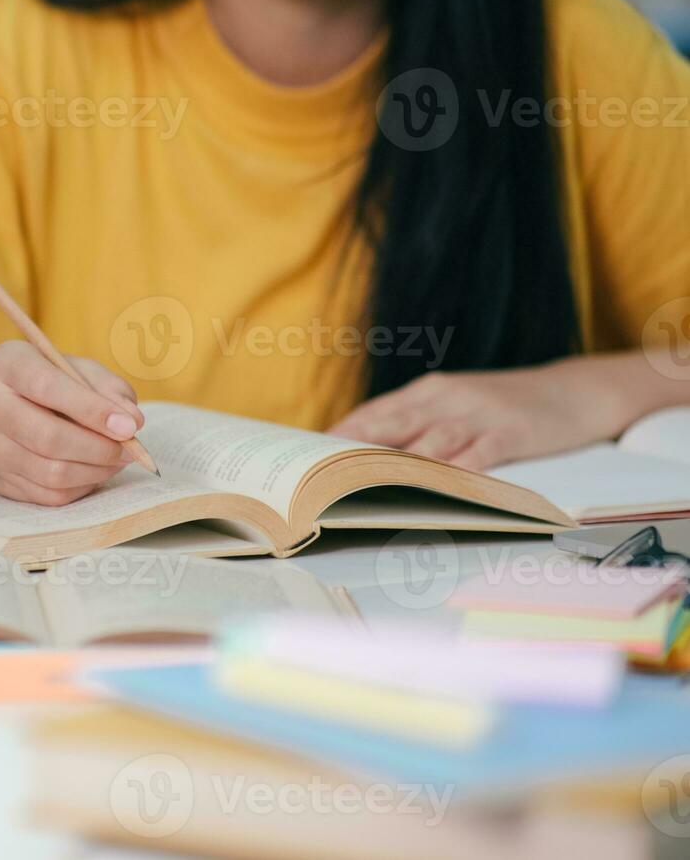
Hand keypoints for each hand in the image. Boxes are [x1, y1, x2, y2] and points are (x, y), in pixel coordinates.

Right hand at [0, 341, 144, 505]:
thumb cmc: (45, 382)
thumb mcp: (74, 367)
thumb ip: (106, 387)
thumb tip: (132, 420)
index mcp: (7, 365)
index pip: (48, 387)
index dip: (92, 410)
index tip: (129, 426)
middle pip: (49, 438)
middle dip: (100, 448)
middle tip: (130, 449)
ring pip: (52, 473)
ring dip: (96, 471)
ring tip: (117, 459)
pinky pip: (50, 494)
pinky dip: (82, 486)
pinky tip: (93, 470)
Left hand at [329, 360, 632, 471]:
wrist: (573, 391)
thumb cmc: (502, 406)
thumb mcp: (454, 405)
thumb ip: (416, 424)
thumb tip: (365, 454)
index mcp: (427, 392)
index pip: (374, 413)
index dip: (341, 435)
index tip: (307, 456)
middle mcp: (446, 399)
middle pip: (392, 425)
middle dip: (355, 450)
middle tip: (321, 473)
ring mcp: (479, 414)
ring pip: (430, 441)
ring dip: (397, 465)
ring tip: (364, 486)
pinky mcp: (511, 432)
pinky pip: (479, 454)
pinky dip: (456, 471)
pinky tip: (436, 488)